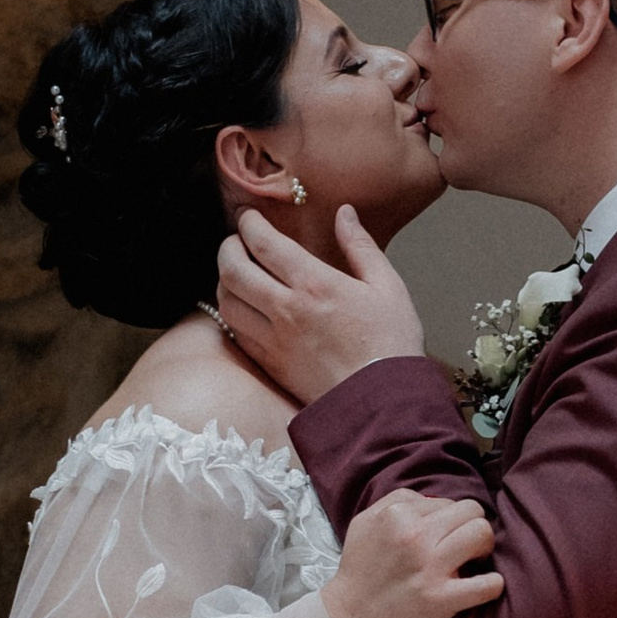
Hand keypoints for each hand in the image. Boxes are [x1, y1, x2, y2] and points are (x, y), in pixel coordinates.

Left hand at [217, 205, 425, 402]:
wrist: (385, 404)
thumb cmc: (392, 344)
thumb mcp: (388, 286)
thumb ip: (362, 246)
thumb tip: (345, 214)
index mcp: (315, 285)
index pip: (264, 244)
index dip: (249, 224)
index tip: (248, 217)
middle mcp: (287, 310)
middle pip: (232, 270)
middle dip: (227, 248)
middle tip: (235, 241)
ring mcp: (275, 341)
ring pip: (227, 303)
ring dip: (224, 282)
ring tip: (236, 274)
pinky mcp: (272, 366)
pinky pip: (237, 335)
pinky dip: (233, 315)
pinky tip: (244, 309)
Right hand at [323, 488, 501, 617]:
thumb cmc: (359, 573)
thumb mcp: (365, 524)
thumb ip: (396, 503)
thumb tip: (432, 501)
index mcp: (397, 515)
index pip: (447, 502)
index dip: (450, 521)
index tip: (443, 538)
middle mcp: (415, 536)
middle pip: (472, 511)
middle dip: (473, 527)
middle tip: (466, 546)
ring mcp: (430, 567)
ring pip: (482, 533)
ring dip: (485, 548)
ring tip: (474, 562)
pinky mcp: (441, 599)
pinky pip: (487, 584)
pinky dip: (492, 585)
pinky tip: (484, 587)